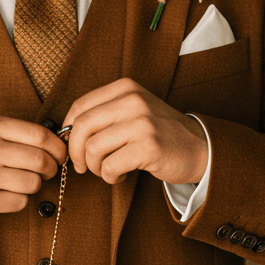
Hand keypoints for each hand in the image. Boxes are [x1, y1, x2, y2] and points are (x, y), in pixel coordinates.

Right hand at [0, 115, 67, 218]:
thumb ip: (13, 132)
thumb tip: (54, 143)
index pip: (39, 135)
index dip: (57, 146)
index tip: (60, 153)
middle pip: (40, 160)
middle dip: (51, 168)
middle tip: (48, 171)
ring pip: (33, 183)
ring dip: (35, 185)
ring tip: (23, 182)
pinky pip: (20, 202)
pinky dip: (20, 200)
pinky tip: (7, 193)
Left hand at [61, 78, 207, 186]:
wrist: (199, 147)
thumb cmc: (159, 133)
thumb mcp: (133, 111)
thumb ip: (104, 114)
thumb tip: (66, 133)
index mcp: (125, 88)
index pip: (80, 106)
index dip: (68, 131)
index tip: (72, 147)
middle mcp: (133, 100)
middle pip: (81, 126)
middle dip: (75, 151)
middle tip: (82, 166)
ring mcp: (142, 123)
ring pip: (93, 148)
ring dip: (95, 167)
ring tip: (108, 170)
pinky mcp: (149, 147)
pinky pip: (110, 166)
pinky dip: (110, 176)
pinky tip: (121, 175)